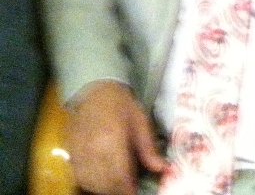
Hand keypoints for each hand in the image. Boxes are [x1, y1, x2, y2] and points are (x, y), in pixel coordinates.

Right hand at [66, 80, 166, 194]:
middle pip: (105, 184)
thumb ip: (149, 148)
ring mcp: (79, 153)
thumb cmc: (121, 104)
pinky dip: (92, 183)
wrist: (95, 91)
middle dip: (118, 190)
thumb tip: (162, 169)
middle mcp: (92, 149)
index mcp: (112, 139)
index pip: (119, 175)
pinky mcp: (71, 154)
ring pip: (91, 183)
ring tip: (117, 182)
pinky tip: (102, 178)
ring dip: (105, 188)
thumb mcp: (140, 121)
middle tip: (129, 185)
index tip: (136, 191)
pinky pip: (80, 178)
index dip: (128, 189)